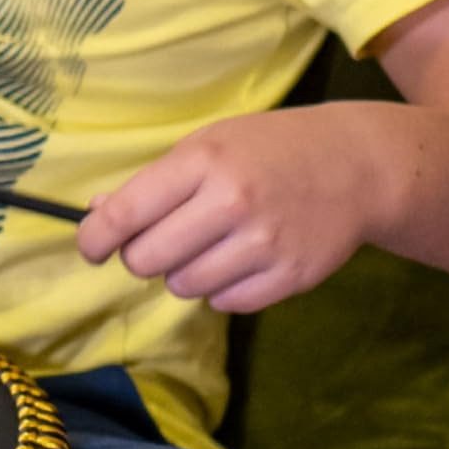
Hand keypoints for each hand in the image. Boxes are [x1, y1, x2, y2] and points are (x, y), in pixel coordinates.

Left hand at [76, 105, 398, 314]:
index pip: (126, 213)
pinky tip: (240, 260)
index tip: (92, 247)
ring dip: (184, 273)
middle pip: (147, 260)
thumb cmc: (268, 150)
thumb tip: (96, 216)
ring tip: (209, 246)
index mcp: (204, 162)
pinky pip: (225, 303)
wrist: (356, 165)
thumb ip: (152, 183)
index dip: (95, 238)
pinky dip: (222, 289)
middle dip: (142, 256)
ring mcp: (265, 243)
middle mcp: (233, 203)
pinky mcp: (291, 276)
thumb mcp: (207, 145)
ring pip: (184, 286)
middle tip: (160, 243)